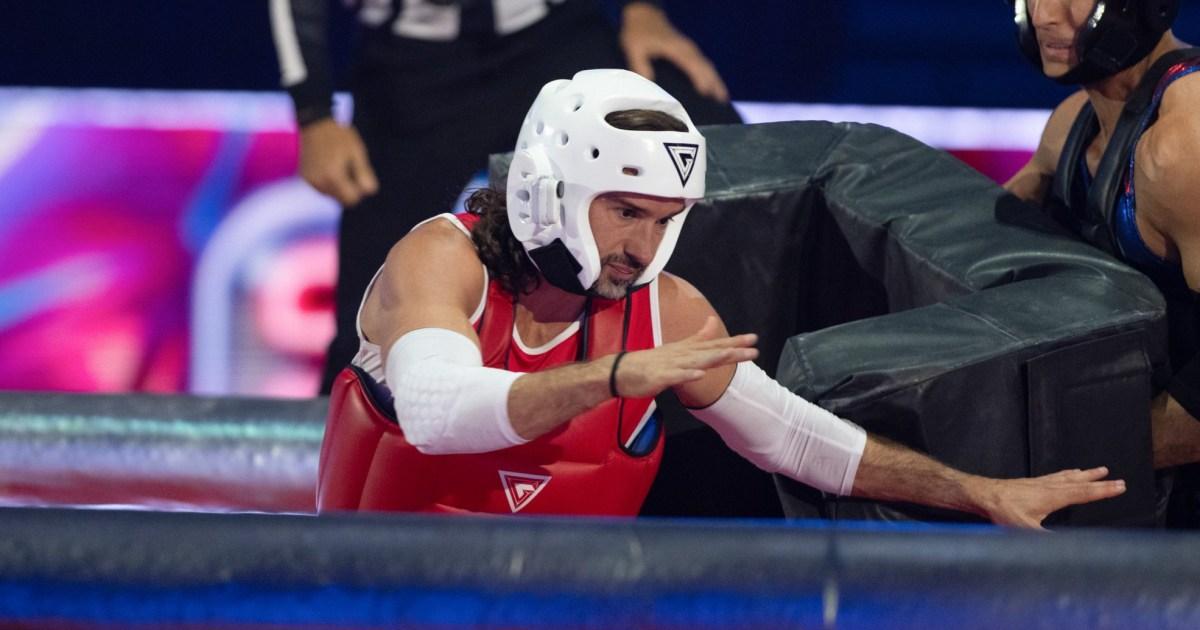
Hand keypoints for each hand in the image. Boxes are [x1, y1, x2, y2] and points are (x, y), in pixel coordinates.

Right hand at [298, 118, 379, 206]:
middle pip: (341, 199)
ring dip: (338, 185)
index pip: (351, 200)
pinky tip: (328, 164)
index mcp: (333, 177)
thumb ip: (364, 173)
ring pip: (331, 194)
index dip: (359, 190)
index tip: (358, 173)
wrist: (314, 123)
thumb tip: (369, 192)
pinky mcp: (305, 177)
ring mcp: (310, 181)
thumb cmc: (339, 136)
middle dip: (348, 188)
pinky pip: (322, 187)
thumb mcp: (357, 152)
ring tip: (337, 162)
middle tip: (348, 166)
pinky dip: (328, 181)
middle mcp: (319, 182)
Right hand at [613, 316, 755, 397]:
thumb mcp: (676, 350)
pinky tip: (699, 374)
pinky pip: (675, 376)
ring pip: (695, 361)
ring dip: (712, 358)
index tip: (753, 339)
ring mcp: (670, 365)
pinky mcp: (658, 377)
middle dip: (731, 349)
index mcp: (685, 350)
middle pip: (709, 351)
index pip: (713, 345)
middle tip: (753, 346)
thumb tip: (712, 323)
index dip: (733, 343)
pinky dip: (687, 375)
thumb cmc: (649, 363)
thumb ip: (696, 339)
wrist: (619, 371)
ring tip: (729, 355)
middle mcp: (680, 354)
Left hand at [619, 3, 728, 102]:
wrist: (644, 15)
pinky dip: (711, 75)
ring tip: (722, 98)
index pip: (692, 65)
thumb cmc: (639, 32)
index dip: (699, 78)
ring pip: (707, 66)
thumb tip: (648, 80)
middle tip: (721, 102)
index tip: (706, 92)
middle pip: (705, 67)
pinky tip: (714, 87)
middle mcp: (687, 49)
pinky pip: (704, 64)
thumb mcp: (634, 47)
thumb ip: (640, 64)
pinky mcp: (689, 51)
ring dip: (716, 80)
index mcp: (676, 49)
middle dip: (714, 83)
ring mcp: (690, 49)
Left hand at [973, 467, 1125, 528]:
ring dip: (1085, 474)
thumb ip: (1046, 540)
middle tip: (1116, 478)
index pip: (1084, 493)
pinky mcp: (1031, 483)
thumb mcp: (1025, 529)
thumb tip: (1066, 549)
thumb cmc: (1003, 510)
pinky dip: (1066, 474)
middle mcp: (1049, 487)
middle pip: (1080, 483)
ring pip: (1068, 477)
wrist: (983, 494)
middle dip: (1099, 482)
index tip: (1121, 486)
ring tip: (1098, 470)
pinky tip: (1067, 473)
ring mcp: (1040, 483)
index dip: (1103, 490)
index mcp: (1053, 497)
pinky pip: (1055, 476)